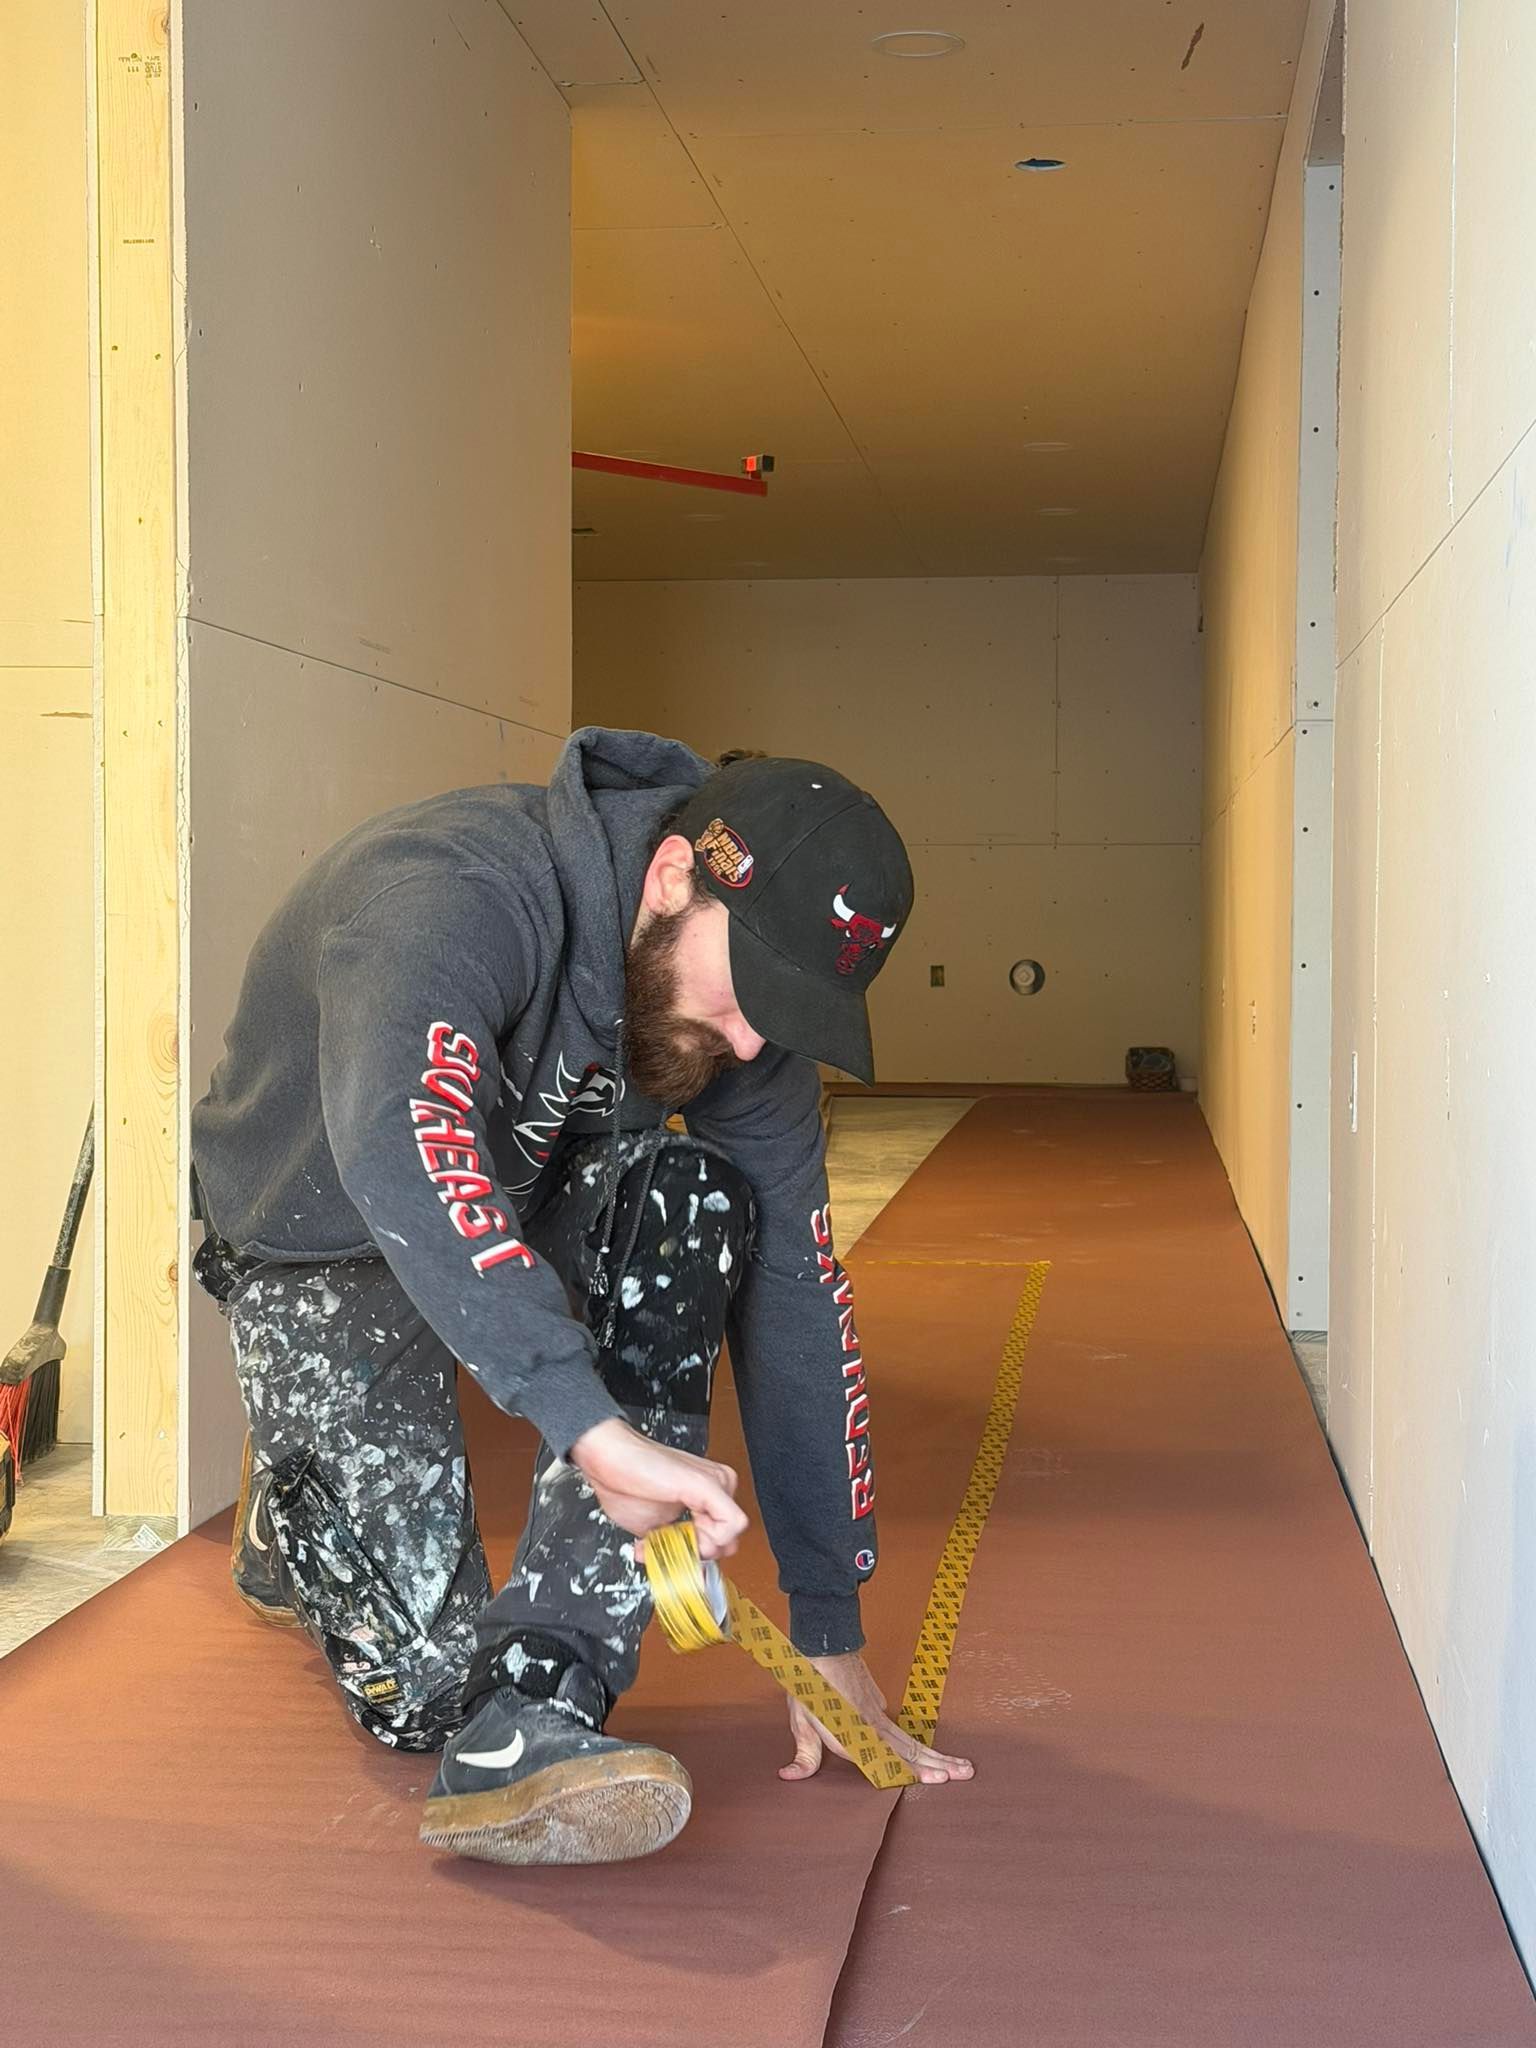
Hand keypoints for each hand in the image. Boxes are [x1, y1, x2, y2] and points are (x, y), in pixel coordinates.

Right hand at [570, 1417, 747, 1558]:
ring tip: (668, 1533)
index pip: (719, 1540)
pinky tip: (681, 1528)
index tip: (669, 1553)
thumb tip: (681, 1563)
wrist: (607, 1459)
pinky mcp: (710, 1483)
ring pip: (730, 1537)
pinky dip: (707, 1538)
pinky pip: (731, 1524)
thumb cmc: (624, 1484)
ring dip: (696, 1547)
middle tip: (668, 1545)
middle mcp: (717, 1485)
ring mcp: (716, 1482)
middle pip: (727, 1541)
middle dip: (695, 1554)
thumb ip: (674, 1545)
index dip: (693, 1555)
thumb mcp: (654, 1529)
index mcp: (706, 1496)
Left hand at [781, 1652, 974, 1786]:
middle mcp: (871, 1726)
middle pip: (909, 1751)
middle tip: (964, 1773)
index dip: (914, 1773)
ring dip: (934, 1754)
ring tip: (959, 1764)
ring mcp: (877, 1712)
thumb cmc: (809, 1681)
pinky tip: (926, 1753)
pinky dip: (914, 1743)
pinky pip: (896, 1728)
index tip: (940, 1779)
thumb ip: (804, 1752)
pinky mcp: (876, 1702)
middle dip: (938, 1764)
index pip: (889, 1762)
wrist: (824, 1641)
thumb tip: (789, 1776)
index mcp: (853, 1735)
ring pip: (909, 1740)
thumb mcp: (800, 1718)